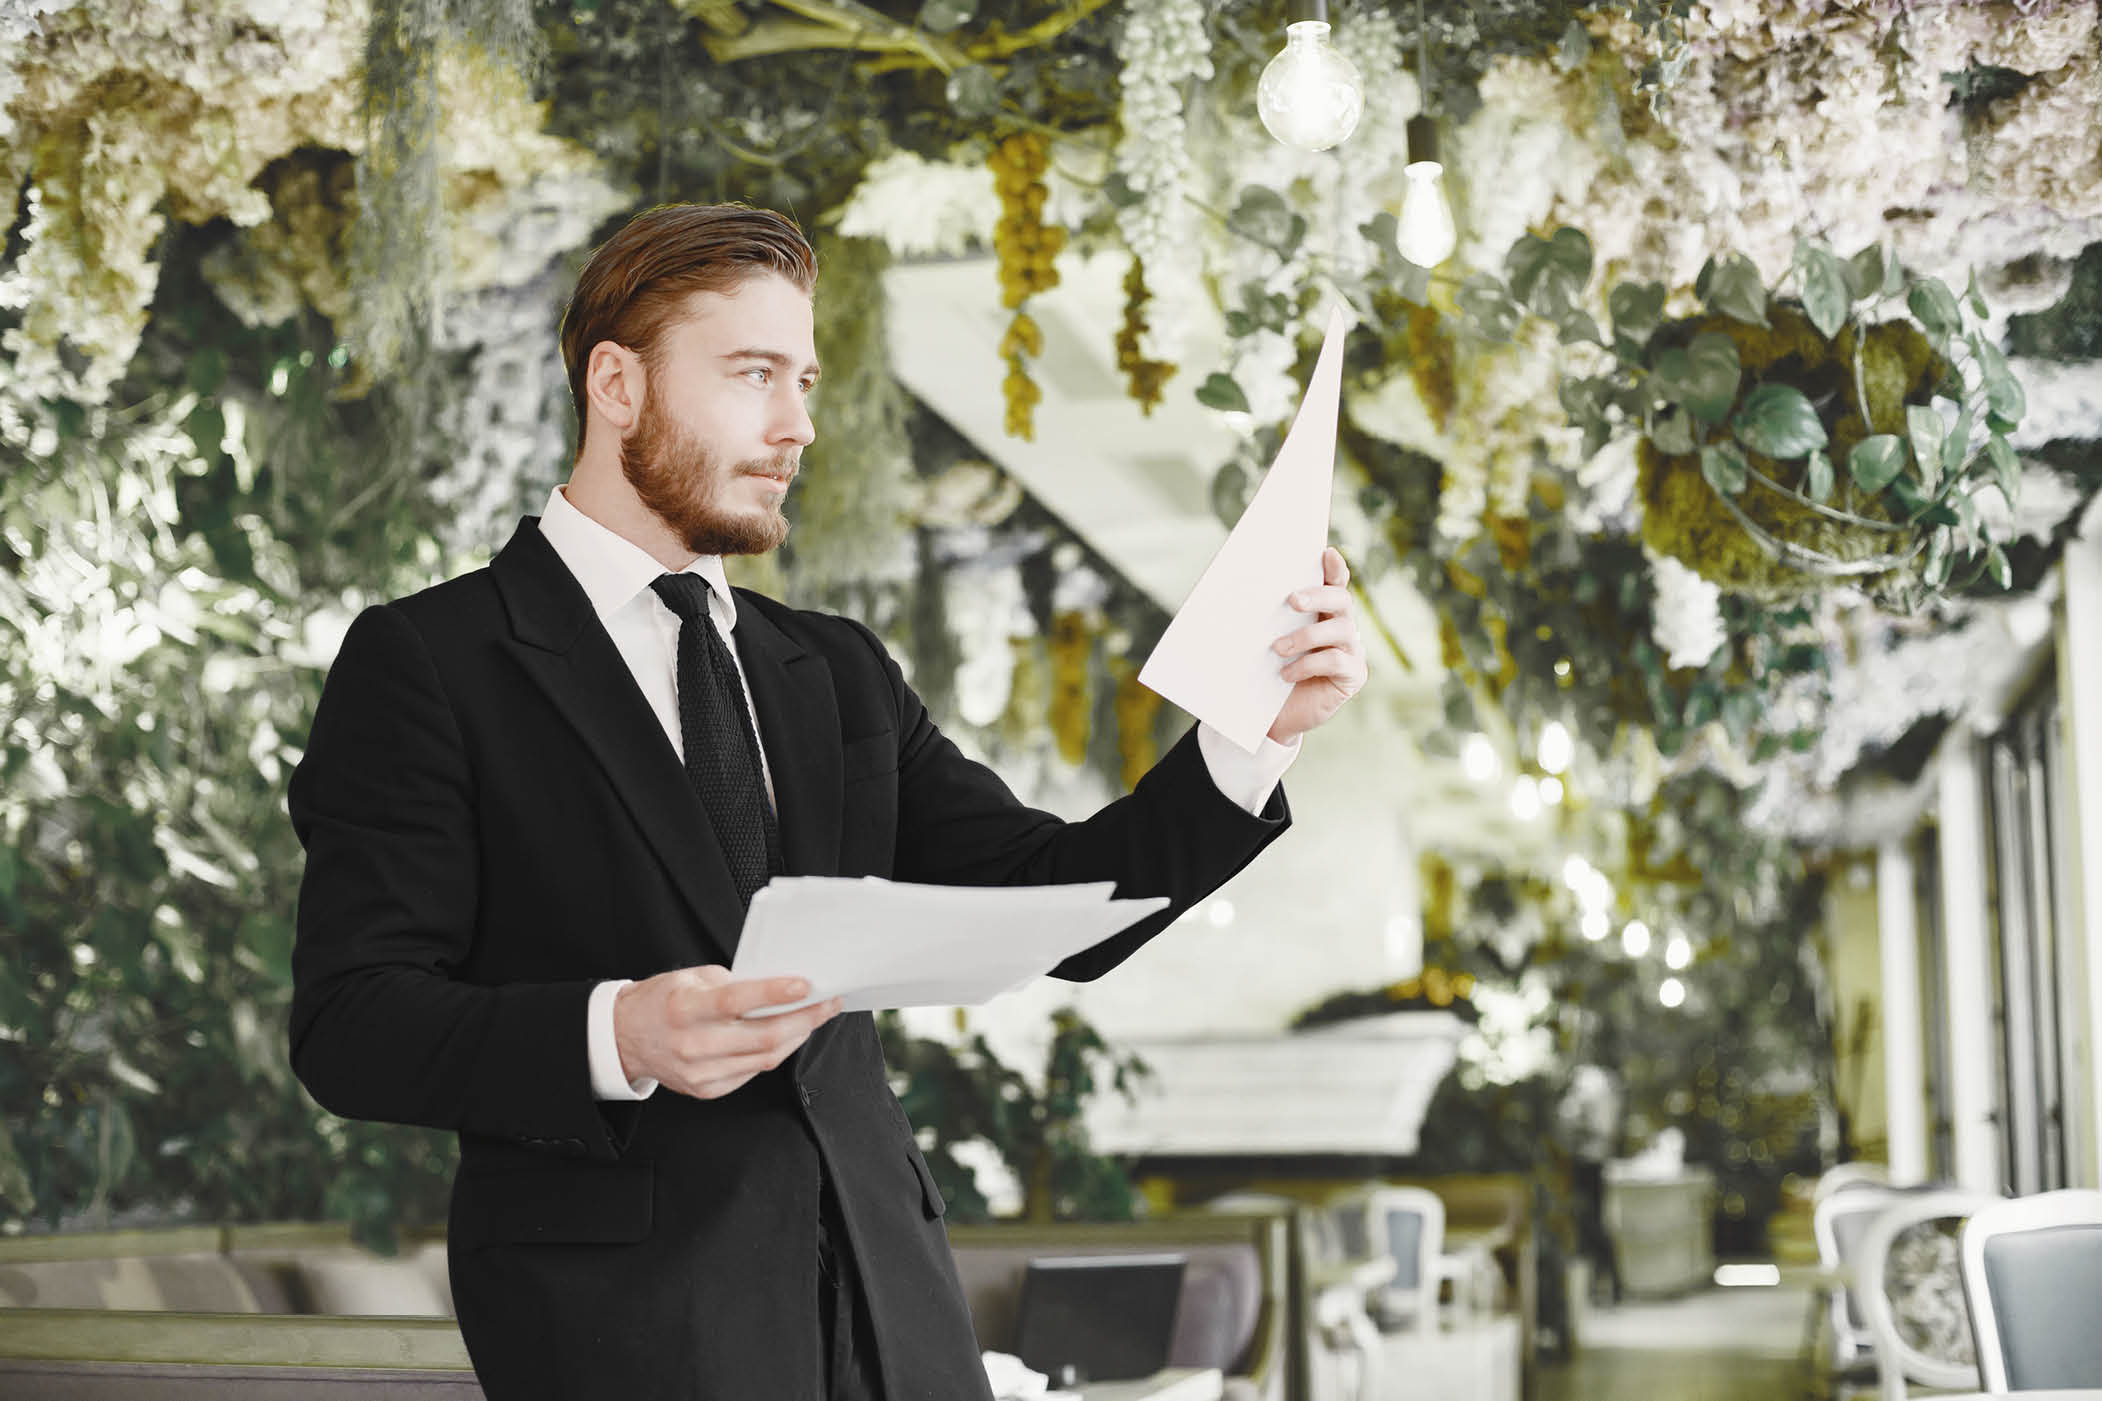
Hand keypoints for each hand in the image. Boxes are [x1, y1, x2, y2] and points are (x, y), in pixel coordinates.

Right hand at [614, 965, 841, 1099]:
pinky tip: (788, 1036)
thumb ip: (731, 982)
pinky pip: (752, 1071)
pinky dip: (775, 1053)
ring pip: (765, 1058)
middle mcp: (692, 1044)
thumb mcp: (690, 978)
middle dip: (805, 1018)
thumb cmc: (661, 1001)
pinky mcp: (706, 1089)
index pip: (736, 1001)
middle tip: (829, 1002)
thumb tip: (778, 986)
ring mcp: (700, 1072)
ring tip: (816, 1017)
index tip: (805, 985)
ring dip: (798, 1036)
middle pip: (763, 1037)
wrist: (624, 1038)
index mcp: (685, 1008)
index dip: (774, 993)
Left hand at [1267, 547, 1367, 743]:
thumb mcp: (1266, 641)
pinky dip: (1309, 665)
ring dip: (1306, 636)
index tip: (1326, 553)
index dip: (1335, 567)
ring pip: (1340, 629)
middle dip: (1318, 595)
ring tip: (1277, 649)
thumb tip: (1242, 591)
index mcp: (1323, 612)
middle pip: (1341, 599)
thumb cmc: (1270, 673)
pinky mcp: (1353, 675)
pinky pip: (1336, 661)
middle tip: (1291, 600)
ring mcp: (1352, 650)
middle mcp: (1342, 626)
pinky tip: (1287, 674)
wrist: (1275, 716)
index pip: (1334, 582)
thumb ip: (1269, 617)